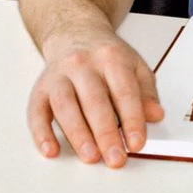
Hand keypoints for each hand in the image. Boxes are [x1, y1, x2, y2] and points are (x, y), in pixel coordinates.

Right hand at [27, 25, 164, 168]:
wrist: (75, 34)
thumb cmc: (106, 57)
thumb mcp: (135, 66)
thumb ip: (146, 92)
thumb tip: (155, 115)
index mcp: (111, 59)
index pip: (124, 92)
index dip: (132, 120)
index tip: (137, 143)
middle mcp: (82, 65)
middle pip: (94, 101)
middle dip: (105, 133)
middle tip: (115, 158)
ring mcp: (58, 76)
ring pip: (65, 106)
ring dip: (77, 135)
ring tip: (90, 156)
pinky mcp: (40, 89)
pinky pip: (36, 112)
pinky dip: (41, 133)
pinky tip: (51, 150)